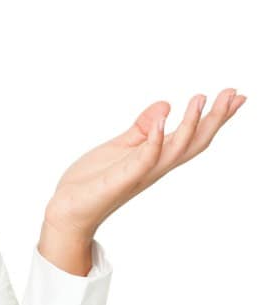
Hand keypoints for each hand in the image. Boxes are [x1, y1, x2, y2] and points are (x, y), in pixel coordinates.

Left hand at [42, 88, 246, 252]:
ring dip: (190, 125)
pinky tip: (163, 121)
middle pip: (193, 143)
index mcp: (155, 158)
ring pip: (175, 150)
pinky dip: (155, 141)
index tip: (235, 96)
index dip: (214, 118)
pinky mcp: (121, 178)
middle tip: (233, 95)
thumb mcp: (120, 147)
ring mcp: (140, 173)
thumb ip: (142, 129)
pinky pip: (143, 160)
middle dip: (215, 119)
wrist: (69, 210)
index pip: (192, 136)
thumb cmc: (94, 181)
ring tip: (200, 99)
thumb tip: (165, 105)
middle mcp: (154, 167)